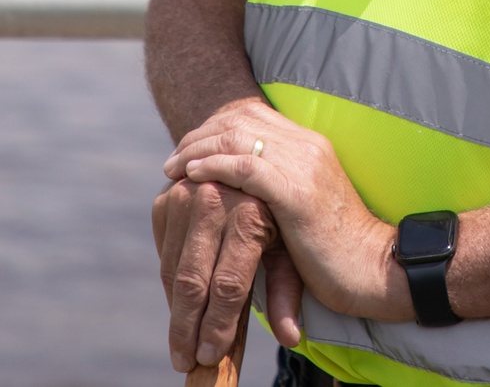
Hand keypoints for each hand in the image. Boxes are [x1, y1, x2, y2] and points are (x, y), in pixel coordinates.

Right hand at [153, 173, 302, 372]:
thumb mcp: (290, 249)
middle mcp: (214, 198)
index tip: (210, 356)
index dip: (217, 325)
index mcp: (250, 212)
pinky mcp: (165, 198)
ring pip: (172, 270)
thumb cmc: (279, 217)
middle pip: (193, 281)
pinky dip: (170, 283)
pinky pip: (163, 253)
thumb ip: (287, 293)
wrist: (251, 164)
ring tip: (180, 345)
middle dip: (187, 329)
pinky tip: (181, 304)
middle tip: (185, 362)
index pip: (228, 283)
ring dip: (175, 312)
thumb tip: (291, 338)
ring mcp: (185, 195)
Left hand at [163, 103, 411, 321]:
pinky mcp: (297, 192)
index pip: (252, 115)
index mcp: (310, 143)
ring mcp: (303, 164)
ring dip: (198, 149)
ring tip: (174, 168)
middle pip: (240, 120)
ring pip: (238, 137)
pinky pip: (246, 167)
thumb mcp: (306, 204)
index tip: (189, 148)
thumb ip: (281, 185)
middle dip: (200, 135)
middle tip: (173, 159)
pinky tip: (193, 175)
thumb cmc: (337, 248)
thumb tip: (245, 185)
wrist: (373, 267)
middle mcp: (307, 145)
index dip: (214, 127)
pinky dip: (214, 166)